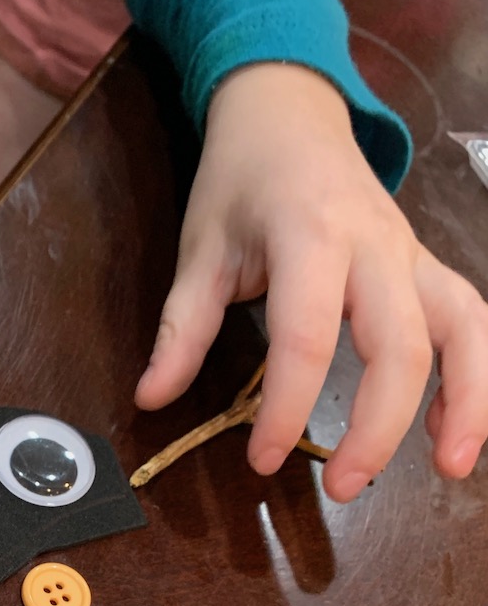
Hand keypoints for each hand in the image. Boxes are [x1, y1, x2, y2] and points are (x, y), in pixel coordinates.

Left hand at [134, 62, 487, 500]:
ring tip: (448, 471)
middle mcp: (375, 245)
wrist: (289, 115)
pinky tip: (455, 432)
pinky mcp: (426, 265)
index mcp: (309, 236)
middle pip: (399, 344)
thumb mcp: (198, 249)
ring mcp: (410, 253)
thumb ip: (179, 328)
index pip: (306, 336)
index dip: (288, 407)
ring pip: (460, 329)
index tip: (262, 461)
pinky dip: (478, 376)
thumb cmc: (239, 182)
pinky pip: (470, 320)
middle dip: (377, 426)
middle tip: (342, 490)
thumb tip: (151, 400)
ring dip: (465, 403)